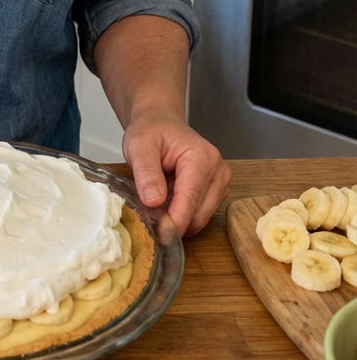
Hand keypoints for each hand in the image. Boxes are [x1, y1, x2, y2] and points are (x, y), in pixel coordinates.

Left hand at [122, 108, 230, 236]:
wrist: (160, 122)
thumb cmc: (151, 130)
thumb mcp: (139, 145)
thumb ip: (146, 172)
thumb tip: (154, 202)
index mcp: (202, 158)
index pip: (190, 199)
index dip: (174, 222)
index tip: (159, 238)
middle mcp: (218, 171)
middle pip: (199, 213)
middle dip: (175, 223)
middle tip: (148, 223)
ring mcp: (221, 182)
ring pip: (201, 218)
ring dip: (179, 219)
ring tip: (156, 207)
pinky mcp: (217, 191)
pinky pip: (201, 213)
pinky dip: (183, 215)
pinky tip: (167, 203)